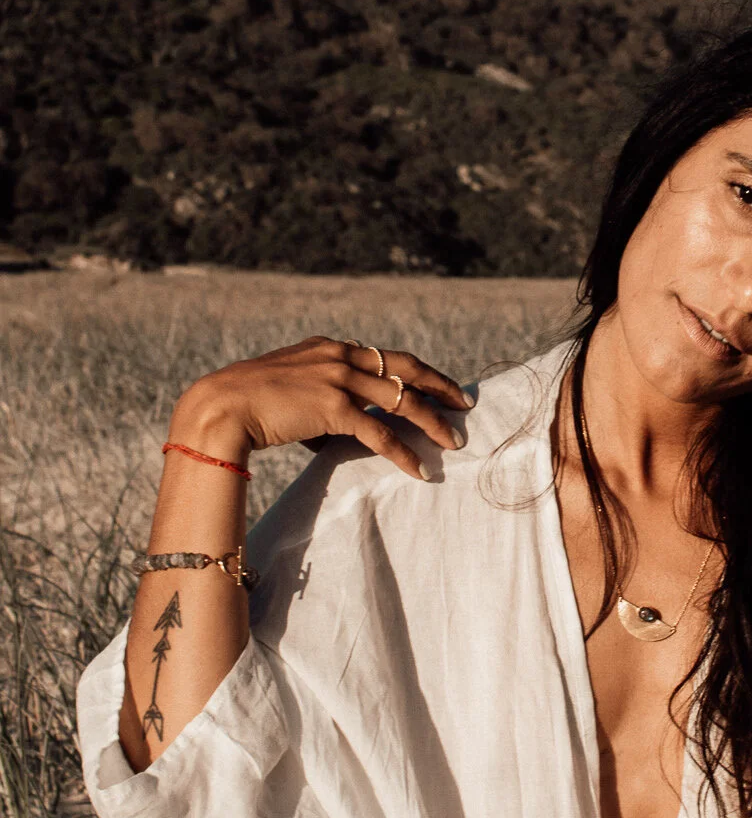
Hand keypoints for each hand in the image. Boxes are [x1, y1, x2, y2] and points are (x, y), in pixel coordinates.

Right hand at [169, 337, 470, 481]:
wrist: (222, 406)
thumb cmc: (248, 403)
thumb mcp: (290, 386)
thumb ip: (318, 400)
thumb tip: (332, 432)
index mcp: (331, 348)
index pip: (386, 357)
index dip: (417, 371)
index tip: (439, 384)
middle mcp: (339, 357)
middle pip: (406, 369)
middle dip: (439, 386)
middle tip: (464, 403)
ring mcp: (338, 380)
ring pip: (401, 400)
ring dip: (431, 423)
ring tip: (453, 441)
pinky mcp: (333, 408)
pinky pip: (379, 434)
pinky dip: (403, 453)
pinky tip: (418, 469)